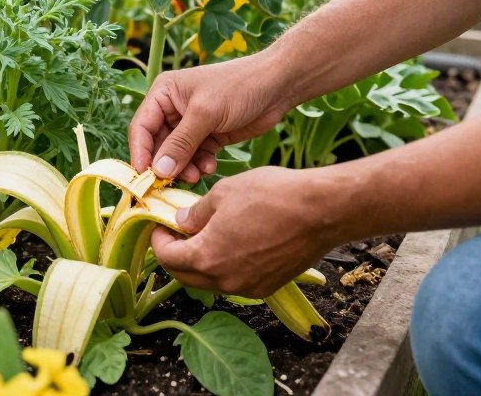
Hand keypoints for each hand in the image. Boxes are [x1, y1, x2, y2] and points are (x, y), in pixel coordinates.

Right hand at [128, 53, 289, 182]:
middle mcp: (173, 108)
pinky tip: (210, 166)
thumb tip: (158, 170)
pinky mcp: (209, 135)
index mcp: (164, 93)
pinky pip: (196, 157)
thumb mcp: (205, 114)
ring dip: (185, 168)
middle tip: (174, 182)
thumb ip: (180, 143)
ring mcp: (191, 123)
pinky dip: (200, 165)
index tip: (144, 177)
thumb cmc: (238, 87)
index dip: (140, 152)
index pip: (141, 127)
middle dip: (167, 164)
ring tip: (198, 175)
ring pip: (177, 155)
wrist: (276, 86)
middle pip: (158, 145)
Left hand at [150, 166, 339, 297]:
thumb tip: (181, 222)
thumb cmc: (271, 196)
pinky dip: (225, 265)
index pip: (167, 258)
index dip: (158, 240)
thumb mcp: (222, 194)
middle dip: (175, 254)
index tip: (160, 224)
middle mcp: (226, 280)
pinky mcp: (268, 286)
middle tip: (176, 232)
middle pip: (185, 276)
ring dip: (200, 261)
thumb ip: (195, 213)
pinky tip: (232, 242)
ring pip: (211, 281)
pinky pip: (235, 280)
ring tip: (205, 233)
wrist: (321, 211)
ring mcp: (249, 287)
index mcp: (207, 258)